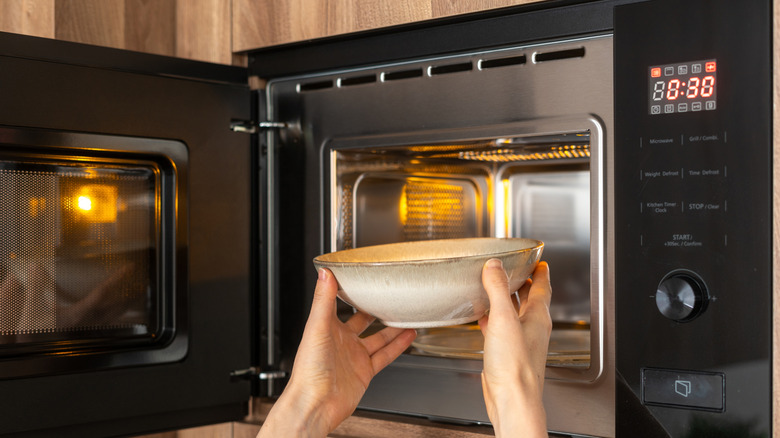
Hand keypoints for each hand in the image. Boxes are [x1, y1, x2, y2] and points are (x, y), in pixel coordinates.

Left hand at [258, 268, 416, 436]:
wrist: (315, 403)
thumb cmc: (309, 370)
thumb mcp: (317, 327)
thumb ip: (323, 300)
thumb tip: (324, 273)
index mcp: (327, 328)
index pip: (339, 304)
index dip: (350, 291)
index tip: (361, 277)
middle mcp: (341, 341)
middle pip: (362, 320)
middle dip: (374, 309)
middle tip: (388, 296)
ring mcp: (354, 356)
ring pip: (378, 338)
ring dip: (392, 327)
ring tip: (406, 314)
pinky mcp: (365, 371)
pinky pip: (385, 355)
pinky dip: (398, 346)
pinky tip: (408, 336)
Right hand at [478, 260, 551, 437]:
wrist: (512, 398)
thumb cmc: (515, 365)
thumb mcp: (503, 319)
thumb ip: (497, 290)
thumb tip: (494, 266)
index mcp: (538, 317)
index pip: (543, 287)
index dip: (540, 272)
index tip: (538, 261)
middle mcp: (532, 328)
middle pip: (530, 299)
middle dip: (522, 284)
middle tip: (514, 271)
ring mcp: (520, 342)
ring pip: (514, 314)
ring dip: (506, 300)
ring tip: (495, 289)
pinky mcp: (507, 354)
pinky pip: (500, 330)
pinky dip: (493, 320)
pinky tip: (483, 320)